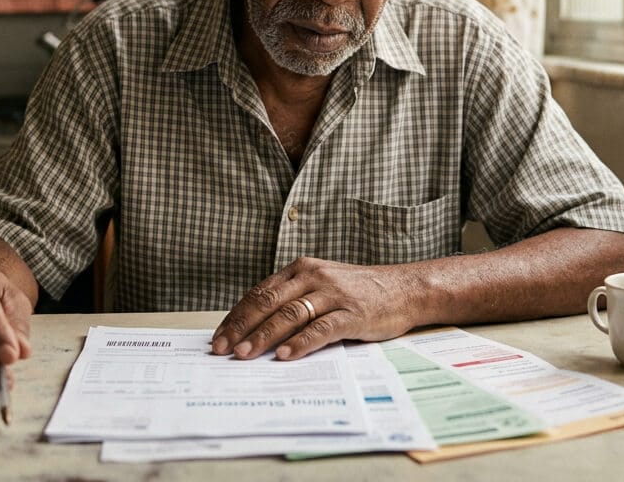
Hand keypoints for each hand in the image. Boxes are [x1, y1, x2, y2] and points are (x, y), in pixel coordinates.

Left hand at [210, 257, 422, 360]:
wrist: (405, 288)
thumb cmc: (359, 292)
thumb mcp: (321, 286)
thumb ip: (293, 300)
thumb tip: (255, 329)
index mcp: (301, 269)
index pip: (259, 292)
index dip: (236, 316)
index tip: (218, 337)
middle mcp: (314, 276)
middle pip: (269, 302)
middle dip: (242, 327)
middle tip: (222, 349)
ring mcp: (334, 294)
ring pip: (290, 315)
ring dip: (265, 336)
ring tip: (246, 354)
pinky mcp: (353, 313)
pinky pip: (321, 328)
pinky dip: (301, 343)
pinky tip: (285, 355)